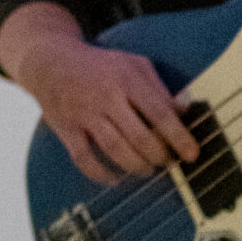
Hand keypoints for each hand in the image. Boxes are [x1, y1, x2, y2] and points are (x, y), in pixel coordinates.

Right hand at [0, 1, 199, 184]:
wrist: (49, 62)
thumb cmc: (99, 65)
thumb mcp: (133, 64)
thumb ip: (159, 88)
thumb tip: (185, 110)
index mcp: (126, 78)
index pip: (159, 112)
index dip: (179, 136)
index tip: (192, 154)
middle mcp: (106, 97)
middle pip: (140, 136)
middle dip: (160, 156)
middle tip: (168, 162)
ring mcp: (84, 114)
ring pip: (116, 150)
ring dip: (138, 166)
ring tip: (148, 169)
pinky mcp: (67, 129)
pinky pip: (85, 160)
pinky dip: (102, 174)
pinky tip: (116, 178)